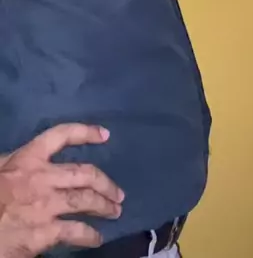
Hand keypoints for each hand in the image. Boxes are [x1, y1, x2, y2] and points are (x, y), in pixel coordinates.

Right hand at [0, 123, 124, 257]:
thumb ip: (16, 161)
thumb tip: (31, 157)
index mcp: (28, 158)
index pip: (62, 136)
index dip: (86, 133)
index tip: (105, 135)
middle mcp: (43, 178)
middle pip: (85, 174)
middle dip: (105, 183)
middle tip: (118, 193)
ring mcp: (46, 205)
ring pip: (85, 200)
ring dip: (104, 206)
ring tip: (115, 211)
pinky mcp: (45, 232)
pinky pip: (76, 232)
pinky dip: (90, 236)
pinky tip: (97, 238)